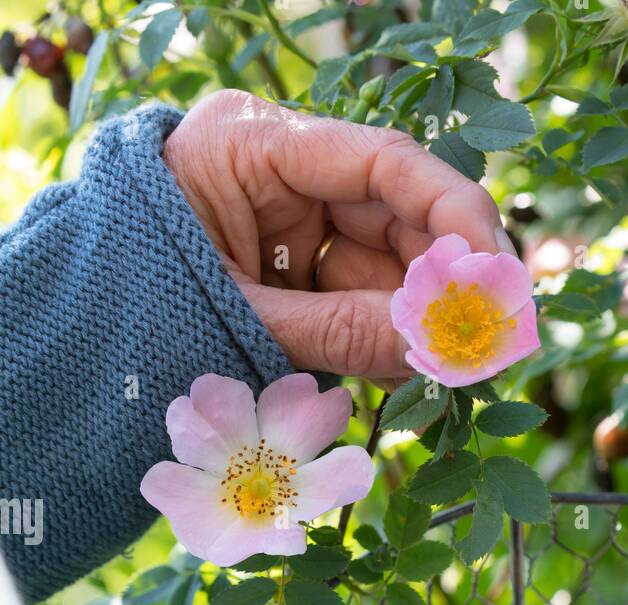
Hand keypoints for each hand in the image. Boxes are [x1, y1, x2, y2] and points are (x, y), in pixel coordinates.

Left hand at [163, 90, 514, 381]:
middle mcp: (280, 176)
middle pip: (395, 214)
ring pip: (385, 264)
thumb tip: (444, 350)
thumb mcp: (238, 321)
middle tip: (485, 339)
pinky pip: (359, 299)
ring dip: (419, 318)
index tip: (492, 271)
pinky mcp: (294, 273)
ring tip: (448, 368)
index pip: (380, 160)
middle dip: (442, 279)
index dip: (450, 212)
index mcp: (252, 145)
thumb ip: (342, 332)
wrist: (71, 354)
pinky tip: (411, 371)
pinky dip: (387, 338)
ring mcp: (289, 226)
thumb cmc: (132, 313)